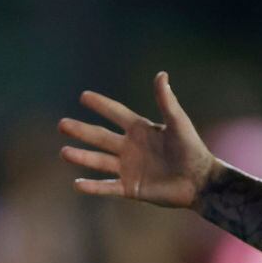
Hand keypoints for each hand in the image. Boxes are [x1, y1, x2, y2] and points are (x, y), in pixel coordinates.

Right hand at [58, 71, 214, 208]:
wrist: (200, 181)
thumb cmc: (192, 149)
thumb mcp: (178, 123)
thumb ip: (167, 100)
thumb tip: (161, 74)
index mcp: (142, 130)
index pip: (116, 113)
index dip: (101, 105)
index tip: (84, 96)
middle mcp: (131, 147)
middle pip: (101, 137)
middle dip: (81, 130)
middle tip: (61, 124)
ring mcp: (129, 168)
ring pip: (99, 161)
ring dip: (82, 156)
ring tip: (64, 152)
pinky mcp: (131, 188)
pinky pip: (107, 187)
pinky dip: (92, 187)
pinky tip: (77, 184)